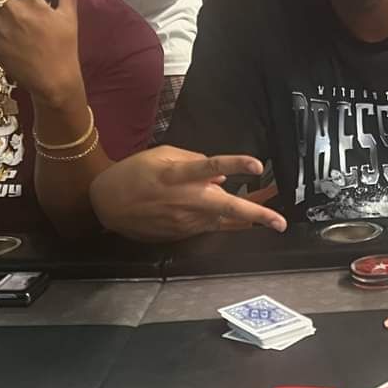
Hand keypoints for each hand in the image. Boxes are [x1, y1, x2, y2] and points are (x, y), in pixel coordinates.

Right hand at [89, 147, 287, 241]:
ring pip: (224, 219)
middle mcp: (184, 200)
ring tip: (272, 212)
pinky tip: (243, 218)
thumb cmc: (133, 174)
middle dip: (256, 213)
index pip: (210, 167)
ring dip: (249, 216)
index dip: (234, 165)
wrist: (107, 205)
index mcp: (176, 175)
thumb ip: (193, 160)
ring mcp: (185, 220)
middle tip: (280, 221)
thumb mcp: (160, 154)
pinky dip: (227, 220)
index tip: (256, 165)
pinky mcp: (183, 232)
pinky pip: (212, 225)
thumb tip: (220, 174)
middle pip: (226, 206)